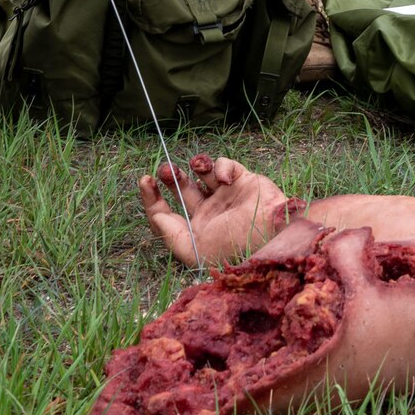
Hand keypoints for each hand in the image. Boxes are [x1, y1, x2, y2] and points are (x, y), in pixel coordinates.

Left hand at [138, 154, 299, 266]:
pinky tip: (223, 179)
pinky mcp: (243, 181)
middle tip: (165, 170)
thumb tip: (156, 215)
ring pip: (201, 173)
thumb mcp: (193, 250)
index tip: (144, 180)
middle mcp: (209, 214)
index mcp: (196, 233)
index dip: (151, 198)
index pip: (167, 213)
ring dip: (194, 165)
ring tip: (193, 164)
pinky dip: (220, 167)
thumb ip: (169, 233)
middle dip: (170, 177)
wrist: (270, 232)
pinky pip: (225, 166)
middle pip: (182, 190)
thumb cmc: (232, 246)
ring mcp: (226, 196)